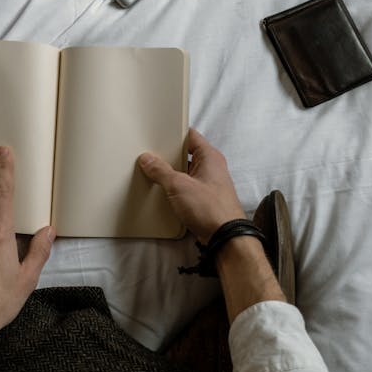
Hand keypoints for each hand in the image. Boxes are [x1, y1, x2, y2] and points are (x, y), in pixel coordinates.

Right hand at [138, 128, 245, 243]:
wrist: (224, 237)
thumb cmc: (209, 207)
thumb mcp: (178, 185)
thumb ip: (161, 171)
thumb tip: (147, 159)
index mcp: (209, 156)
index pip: (190, 136)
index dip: (173, 133)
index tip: (157, 134)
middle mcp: (211, 167)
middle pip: (186, 154)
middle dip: (168, 155)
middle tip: (150, 154)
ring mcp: (209, 183)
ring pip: (185, 171)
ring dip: (171, 173)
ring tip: (152, 171)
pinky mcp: (205, 198)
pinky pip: (187, 186)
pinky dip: (175, 186)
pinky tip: (162, 190)